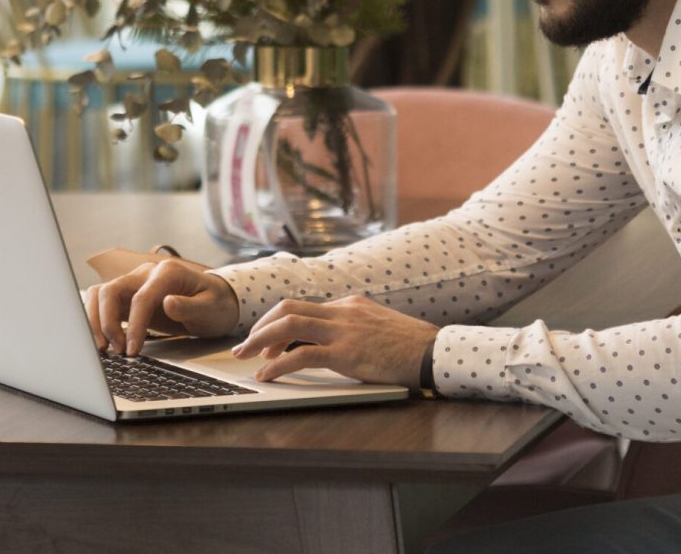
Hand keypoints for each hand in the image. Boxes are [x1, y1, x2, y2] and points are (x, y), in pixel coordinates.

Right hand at [84, 258, 240, 355]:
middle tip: (117, 350)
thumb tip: (168, 303)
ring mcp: (135, 284)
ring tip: (105, 348)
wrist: (217, 302)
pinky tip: (105, 341)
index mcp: (167, 273)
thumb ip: (189, 306)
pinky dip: (98, 320)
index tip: (132, 349)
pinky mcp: (129, 297)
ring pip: (100, 294)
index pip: (141, 297)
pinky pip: (103, 303)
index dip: (135, 325)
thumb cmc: (215, 304)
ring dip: (96, 321)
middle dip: (107, 322)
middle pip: (111, 290)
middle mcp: (146, 274)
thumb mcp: (211, 308)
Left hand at [230, 295, 438, 386]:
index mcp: (350, 304)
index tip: (266, 343)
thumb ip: (354, 330)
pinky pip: (301, 355)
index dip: (277, 325)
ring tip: (244, 357)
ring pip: (288, 325)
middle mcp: (343, 311)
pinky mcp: (347, 353)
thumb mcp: (379, 328)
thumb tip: (329, 345)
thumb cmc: (413, 347)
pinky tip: (267, 375)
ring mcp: (344, 330)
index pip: (303, 307)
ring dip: (260, 341)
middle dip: (260, 327)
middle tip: (244, 346)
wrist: (436, 353)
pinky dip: (278, 365)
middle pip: (287, 309)